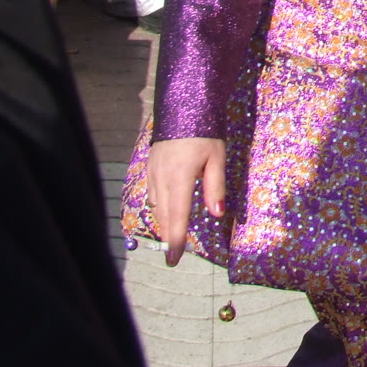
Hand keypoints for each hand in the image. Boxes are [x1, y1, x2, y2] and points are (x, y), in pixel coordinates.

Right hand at [145, 136, 226, 264]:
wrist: (182, 107)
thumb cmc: (205, 131)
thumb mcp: (217, 157)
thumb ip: (215, 186)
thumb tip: (216, 213)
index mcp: (179, 179)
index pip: (177, 217)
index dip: (176, 240)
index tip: (174, 259)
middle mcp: (161, 179)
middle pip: (164, 216)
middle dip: (169, 236)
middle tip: (174, 255)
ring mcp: (152, 172)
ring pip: (156, 206)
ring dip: (164, 222)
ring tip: (173, 234)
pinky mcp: (150, 166)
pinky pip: (151, 193)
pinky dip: (158, 206)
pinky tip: (167, 209)